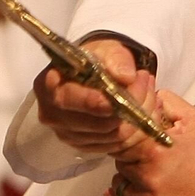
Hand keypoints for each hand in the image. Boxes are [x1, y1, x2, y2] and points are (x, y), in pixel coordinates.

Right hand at [34, 37, 159, 156]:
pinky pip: (113, 146)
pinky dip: (131, 131)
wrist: (92, 73)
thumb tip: (126, 76)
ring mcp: (66, 134)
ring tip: (146, 93)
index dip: (95, 102)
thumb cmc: (95, 60)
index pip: (69, 100)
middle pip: (95, 124)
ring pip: (109, 136)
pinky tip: (138, 111)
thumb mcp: (106, 50)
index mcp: (48, 86)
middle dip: (126, 107)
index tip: (118, 96)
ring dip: (134, 118)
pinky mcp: (82, 146)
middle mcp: (52, 114)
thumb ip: (116, 59)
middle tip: (145, 83)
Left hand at [106, 92, 194, 195]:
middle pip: (121, 161)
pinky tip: (143, 192)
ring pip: (120, 185)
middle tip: (152, 157)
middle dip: (133, 156)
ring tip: (153, 176)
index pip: (122, 137)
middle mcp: (146, 177)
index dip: (130, 135)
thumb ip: (166, 103)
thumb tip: (144, 95)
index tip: (141, 138)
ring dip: (130, 179)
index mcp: (154, 149)